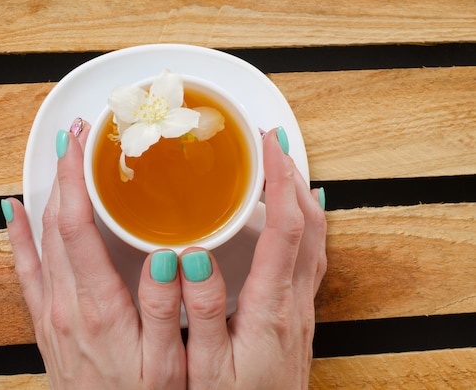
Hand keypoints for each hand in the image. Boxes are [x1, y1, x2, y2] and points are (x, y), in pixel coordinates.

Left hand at [2, 120, 186, 388]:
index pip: (76, 226)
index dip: (75, 178)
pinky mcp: (45, 320)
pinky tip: (15, 212)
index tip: (78, 143)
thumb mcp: (165, 365)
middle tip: (77, 136)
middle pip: (55, 222)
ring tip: (59, 159)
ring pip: (40, 237)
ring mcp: (50, 311)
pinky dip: (18, 234)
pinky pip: (24, 268)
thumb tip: (164, 257)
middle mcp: (64, 303)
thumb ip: (162, 309)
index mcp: (96, 306)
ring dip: (48, 192)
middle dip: (64, 172)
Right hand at [179, 127, 326, 388]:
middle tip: (270, 143)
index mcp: (271, 305)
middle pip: (309, 221)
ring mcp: (301, 303)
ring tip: (278, 166)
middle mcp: (293, 298)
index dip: (279, 180)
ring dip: (301, 194)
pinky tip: (293, 214)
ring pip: (316, 235)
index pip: (286, 226)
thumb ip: (203, 311)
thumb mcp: (209, 365)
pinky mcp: (298, 309)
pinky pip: (312, 252)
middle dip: (292, 174)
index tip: (265, 145)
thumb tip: (194, 257)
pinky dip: (306, 220)